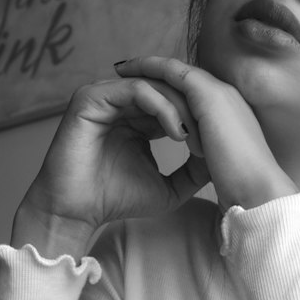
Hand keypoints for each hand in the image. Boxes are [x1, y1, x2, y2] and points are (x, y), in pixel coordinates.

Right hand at [11, 71, 212, 256]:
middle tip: (210, 140)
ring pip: (156, 86)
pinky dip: (162, 108)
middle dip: (194, 112)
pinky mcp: (91, 97)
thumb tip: (222, 159)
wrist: (76, 213)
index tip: (218, 146)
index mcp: (138, 117)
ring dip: (181, 110)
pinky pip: (136, 90)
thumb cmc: (115, 201)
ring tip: (193, 138)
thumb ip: (193, 171)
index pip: (176, 103)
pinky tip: (176, 132)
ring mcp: (105, 96)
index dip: (200, 120)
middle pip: (169, 90)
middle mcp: (121, 102)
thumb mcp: (169, 187)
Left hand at [113, 56, 294, 213]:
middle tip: (128, 71)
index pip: (195, 93)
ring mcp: (218, 91)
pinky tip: (128, 72)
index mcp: (229, 113)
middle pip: (184, 76)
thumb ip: (210, 154)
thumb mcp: (221, 164)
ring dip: (147, 65)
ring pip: (176, 69)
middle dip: (155, 72)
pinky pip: (171, 71)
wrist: (258, 189)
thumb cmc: (243, 187)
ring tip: (123, 68)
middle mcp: (225, 95)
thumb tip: (203, 162)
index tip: (147, 93)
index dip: (170, 90)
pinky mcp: (207, 93)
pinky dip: (149, 69)